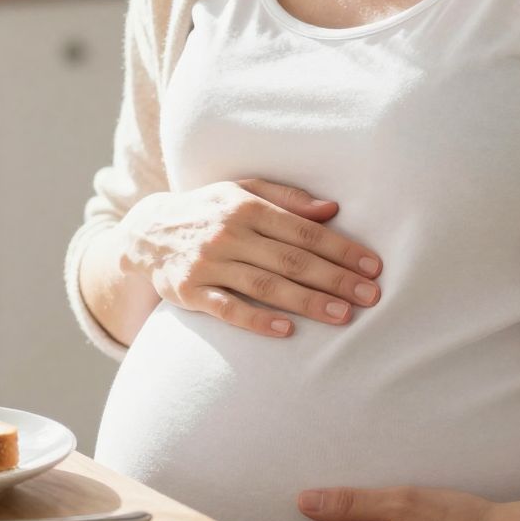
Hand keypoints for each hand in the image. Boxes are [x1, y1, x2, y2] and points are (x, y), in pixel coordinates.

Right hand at [119, 178, 382, 338]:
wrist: (147, 232)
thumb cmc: (208, 210)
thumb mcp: (242, 190)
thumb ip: (287, 198)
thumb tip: (332, 210)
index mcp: (246, 207)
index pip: (304, 230)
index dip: (341, 249)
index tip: (372, 266)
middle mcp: (228, 234)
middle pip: (291, 260)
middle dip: (334, 279)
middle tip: (371, 296)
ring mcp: (208, 264)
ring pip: (264, 286)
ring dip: (306, 302)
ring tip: (342, 315)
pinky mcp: (189, 292)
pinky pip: (226, 308)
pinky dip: (256, 320)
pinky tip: (285, 330)